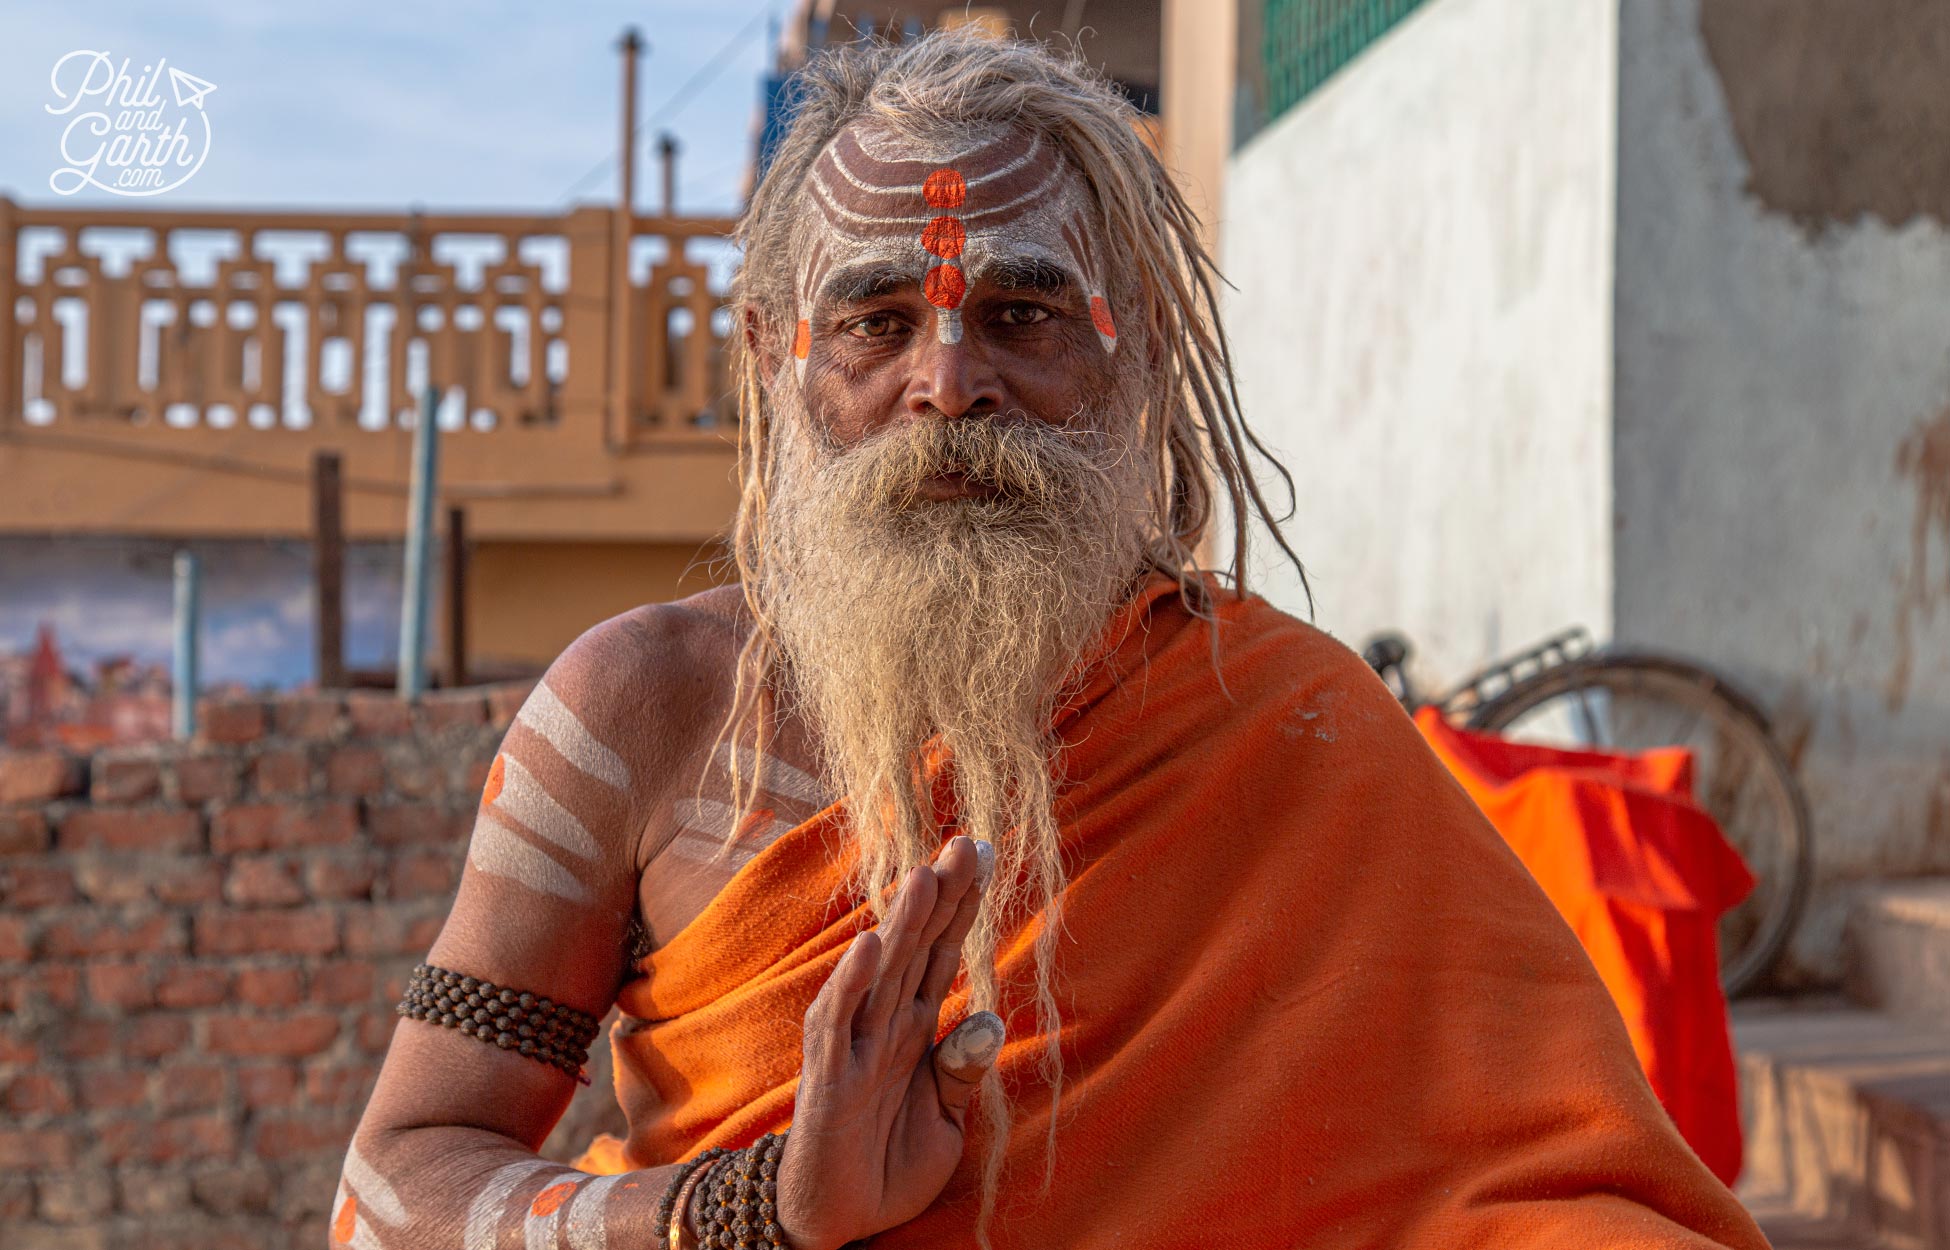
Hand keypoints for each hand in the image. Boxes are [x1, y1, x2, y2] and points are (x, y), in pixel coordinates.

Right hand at [774, 835, 1002, 1249]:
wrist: (835, 1219)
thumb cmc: (886, 1163)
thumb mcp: (945, 1120)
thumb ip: (962, 1070)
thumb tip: (987, 1019)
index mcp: (912, 1025)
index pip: (941, 952)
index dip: (962, 906)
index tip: (983, 854)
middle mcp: (884, 1022)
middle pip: (917, 946)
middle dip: (941, 895)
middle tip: (966, 841)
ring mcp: (854, 1044)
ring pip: (881, 972)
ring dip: (903, 923)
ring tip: (925, 875)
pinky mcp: (829, 1075)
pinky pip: (839, 1020)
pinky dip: (854, 982)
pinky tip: (872, 945)